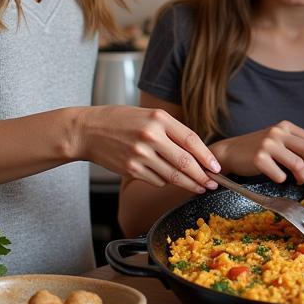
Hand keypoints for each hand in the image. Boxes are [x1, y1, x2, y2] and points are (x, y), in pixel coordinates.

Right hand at [78, 105, 219, 194]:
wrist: (87, 130)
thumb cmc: (119, 121)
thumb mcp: (148, 116)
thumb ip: (170, 131)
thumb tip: (195, 151)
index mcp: (158, 119)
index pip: (191, 140)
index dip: (206, 156)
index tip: (216, 167)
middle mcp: (150, 136)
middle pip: (185, 162)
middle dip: (202, 176)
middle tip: (212, 183)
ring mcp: (140, 154)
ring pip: (172, 175)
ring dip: (188, 184)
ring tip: (199, 187)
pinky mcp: (130, 169)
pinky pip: (156, 180)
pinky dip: (166, 181)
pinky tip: (169, 179)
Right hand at [212, 121, 303, 188]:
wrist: (230, 152)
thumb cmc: (257, 150)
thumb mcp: (277, 141)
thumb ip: (296, 146)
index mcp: (286, 126)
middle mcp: (278, 132)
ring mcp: (268, 144)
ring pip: (297, 163)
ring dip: (303, 177)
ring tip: (300, 181)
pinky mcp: (258, 158)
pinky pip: (280, 174)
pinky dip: (282, 180)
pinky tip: (279, 178)